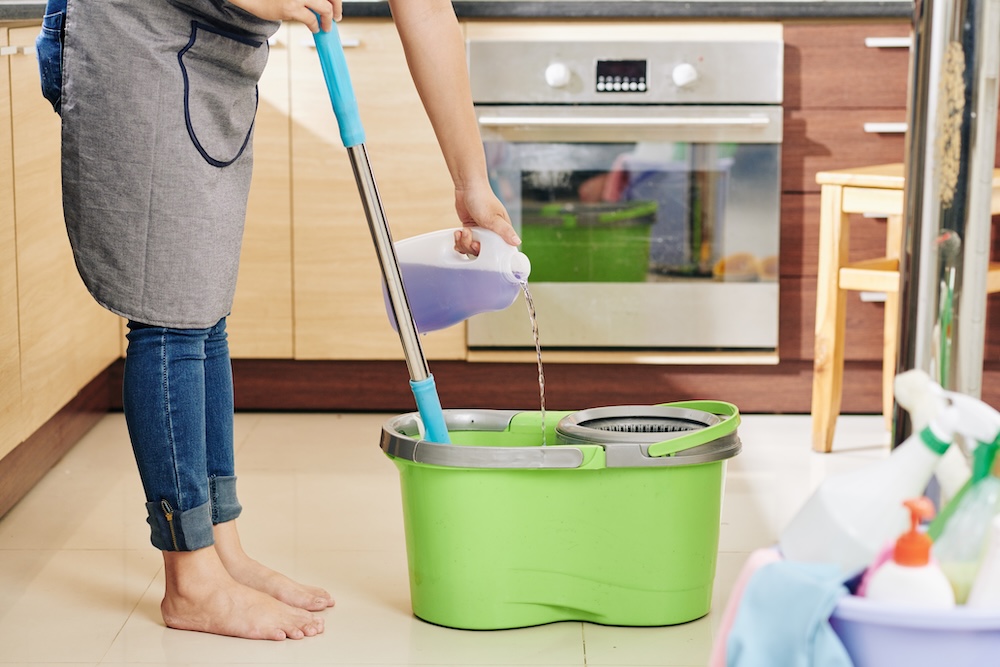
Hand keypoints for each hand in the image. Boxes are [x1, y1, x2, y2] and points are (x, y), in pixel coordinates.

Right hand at [226, 0, 341, 32]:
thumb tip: (326, 5)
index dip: (336, 0)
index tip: (337, 6)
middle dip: (336, 9)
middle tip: (336, 17)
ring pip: (325, 9)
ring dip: (328, 20)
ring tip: (326, 26)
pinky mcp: (292, 7)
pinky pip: (312, 19)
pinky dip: (316, 26)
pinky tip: (315, 28)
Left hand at [452, 185, 520, 255]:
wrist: (467, 187)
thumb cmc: (483, 198)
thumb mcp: (494, 217)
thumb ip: (505, 231)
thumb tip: (517, 242)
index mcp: (502, 231)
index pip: (499, 250)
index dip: (489, 254)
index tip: (480, 248)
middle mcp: (492, 233)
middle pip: (482, 252)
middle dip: (472, 247)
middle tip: (470, 237)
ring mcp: (480, 232)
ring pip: (471, 248)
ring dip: (463, 243)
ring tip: (463, 231)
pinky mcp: (470, 230)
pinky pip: (464, 242)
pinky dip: (459, 240)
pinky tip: (458, 232)